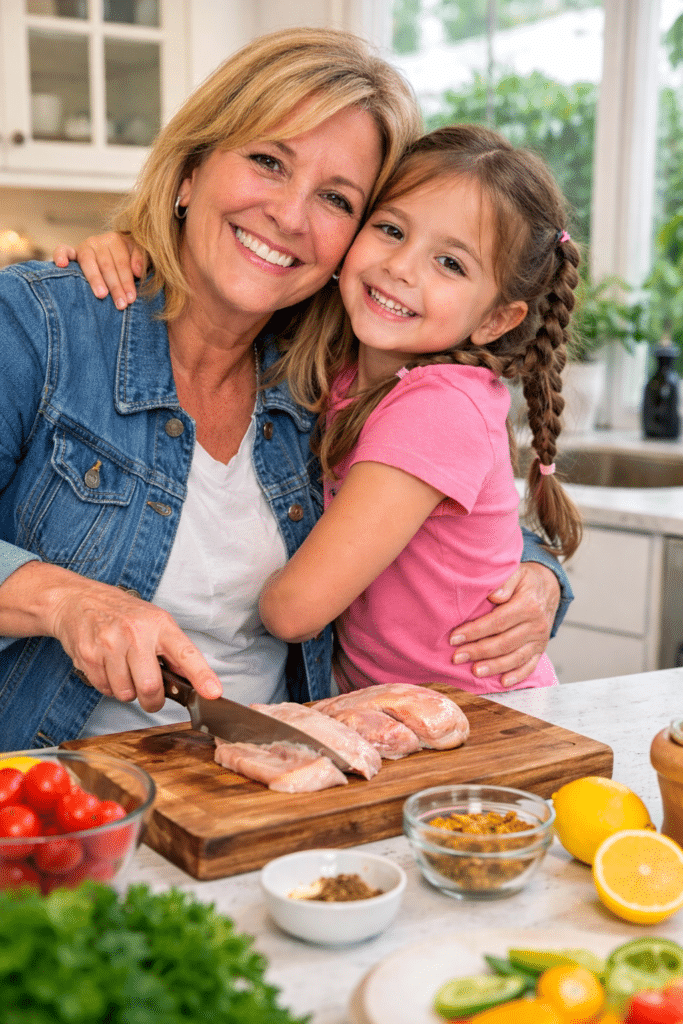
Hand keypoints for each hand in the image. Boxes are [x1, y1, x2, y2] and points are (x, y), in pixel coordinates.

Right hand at [0, 562, 221, 711]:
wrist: (78, 600)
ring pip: (125, 693)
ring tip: (125, 671)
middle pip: (150, 686)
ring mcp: (110, 643)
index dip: (202, 676)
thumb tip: (194, 678)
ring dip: (127, 692)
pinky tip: (108, 667)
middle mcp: (136, 633)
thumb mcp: (155, 621)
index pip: (186, 653)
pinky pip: (104, 689)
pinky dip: (109, 686)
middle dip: (152, 700)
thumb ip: (173, 650)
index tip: (213, 692)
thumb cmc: (122, 613)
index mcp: (159, 624)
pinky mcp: (89, 655)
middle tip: (151, 696)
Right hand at [52, 232, 142, 309]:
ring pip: (88, 262)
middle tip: (120, 304)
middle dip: (115, 286)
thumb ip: (141, 259)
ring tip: (101, 295)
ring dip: (95, 279)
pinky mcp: (71, 251)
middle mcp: (98, 241)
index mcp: (116, 240)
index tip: (131, 298)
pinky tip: (61, 265)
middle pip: (107, 265)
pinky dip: (60, 255)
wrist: (109, 255)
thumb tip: (137, 271)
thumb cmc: (126, 260)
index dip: (127, 281)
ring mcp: (83, 246)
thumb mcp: (137, 256)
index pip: (122, 263)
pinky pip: (62, 250)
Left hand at [449, 562, 559, 685]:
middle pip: (504, 642)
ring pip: (515, 657)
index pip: (497, 622)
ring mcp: (539, 639)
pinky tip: (502, 682)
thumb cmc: (526, 580)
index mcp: (528, 605)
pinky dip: (517, 676)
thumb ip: (505, 582)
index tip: (455, 637)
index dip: (475, 631)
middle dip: (478, 651)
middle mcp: (536, 625)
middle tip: (457, 657)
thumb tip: (494, 595)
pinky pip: (530, 665)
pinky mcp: (540, 649)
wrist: (548, 587)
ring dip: (494, 667)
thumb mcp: (516, 572)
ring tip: (474, 671)